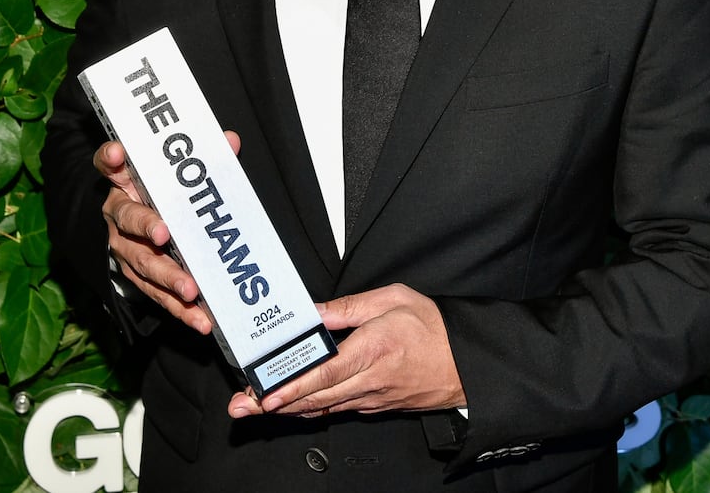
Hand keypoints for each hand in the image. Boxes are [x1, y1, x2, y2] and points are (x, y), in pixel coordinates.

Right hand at [96, 132, 240, 333]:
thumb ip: (202, 159)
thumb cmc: (162, 195)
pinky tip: (201, 320)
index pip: (108, 164)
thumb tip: (230, 140)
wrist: (139, 230)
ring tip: (191, 290)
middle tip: (164, 235)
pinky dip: (180, 310)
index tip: (116, 153)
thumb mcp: (174, 174)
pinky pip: (158, 296)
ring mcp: (125, 250)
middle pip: (128, 219)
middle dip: (146, 226)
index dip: (109, 158)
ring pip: (143, 264)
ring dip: (167, 277)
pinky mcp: (137, 279)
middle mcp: (118, 215)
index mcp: (125, 182)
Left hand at [228, 283, 464, 418]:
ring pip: (322, 407)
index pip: (325, 373)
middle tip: (243, 406)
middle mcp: (370, 381)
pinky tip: (292, 408)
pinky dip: (311, 409)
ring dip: (287, 409)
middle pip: (314, 397)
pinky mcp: (375, 406)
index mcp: (373, 350)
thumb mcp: (394, 300)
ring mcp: (372, 398)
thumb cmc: (434, 328)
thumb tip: (314, 312)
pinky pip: (337, 409)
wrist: (466, 363)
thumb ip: (349, 308)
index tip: (267, 393)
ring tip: (256, 409)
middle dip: (274, 404)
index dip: (292, 387)